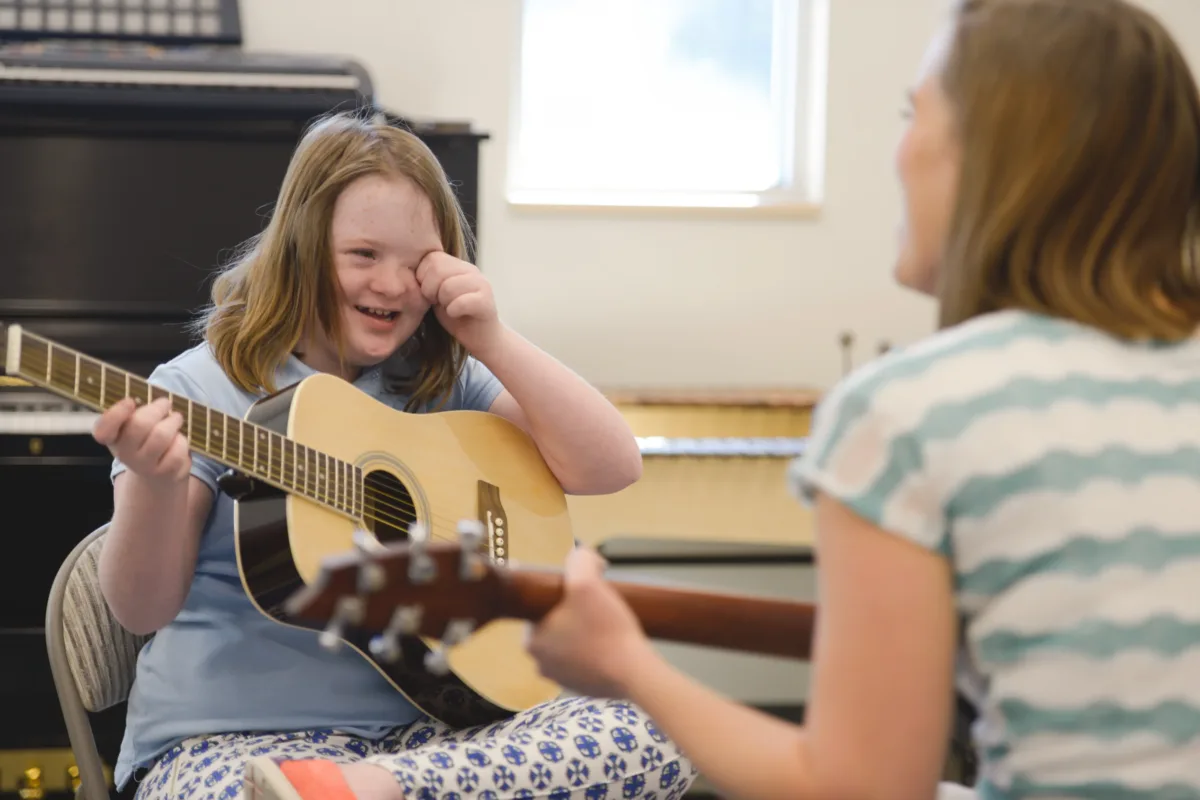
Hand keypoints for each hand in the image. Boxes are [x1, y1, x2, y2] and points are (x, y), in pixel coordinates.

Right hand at [92, 396, 191, 484]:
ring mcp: (144, 465)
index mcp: (112, 438)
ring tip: (176, 418)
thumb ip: (136, 414)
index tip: (130, 401)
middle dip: (157, 409)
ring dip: (173, 421)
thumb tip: (156, 404)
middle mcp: (124, 453)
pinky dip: (182, 440)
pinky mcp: (166, 472)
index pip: (103, 429)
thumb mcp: (132, 427)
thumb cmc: (144, 441)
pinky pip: (178, 449)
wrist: (155, 476)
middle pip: (139, 425)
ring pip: (161, 435)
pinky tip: (178, 441)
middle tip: (165, 403)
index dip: (116, 413)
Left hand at [415, 252, 501, 355]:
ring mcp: (481, 284)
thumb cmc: (456, 316)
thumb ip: (427, 279)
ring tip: (450, 308)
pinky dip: (453, 311)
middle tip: (438, 302)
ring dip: (443, 302)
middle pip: (437, 270)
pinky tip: (456, 315)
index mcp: (458, 265)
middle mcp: (471, 270)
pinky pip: (460, 302)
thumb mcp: (436, 294)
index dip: (423, 277)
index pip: (431, 257)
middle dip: (430, 290)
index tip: (429, 293)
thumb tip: (408, 272)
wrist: (481, 338)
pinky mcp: (486, 301)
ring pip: (448, 287)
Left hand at [525, 547, 657, 698]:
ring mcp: (561, 678)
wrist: (635, 673)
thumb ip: (579, 560)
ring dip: (585, 631)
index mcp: (531, 640)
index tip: (581, 590)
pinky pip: (584, 660)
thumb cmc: (606, 629)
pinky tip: (612, 642)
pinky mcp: (581, 687)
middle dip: (574, 612)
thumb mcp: (588, 583)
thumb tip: (581, 554)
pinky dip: (596, 651)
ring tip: (607, 622)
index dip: (560, 592)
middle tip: (597, 604)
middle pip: (555, 623)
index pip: (539, 606)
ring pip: (570, 642)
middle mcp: (540, 663)